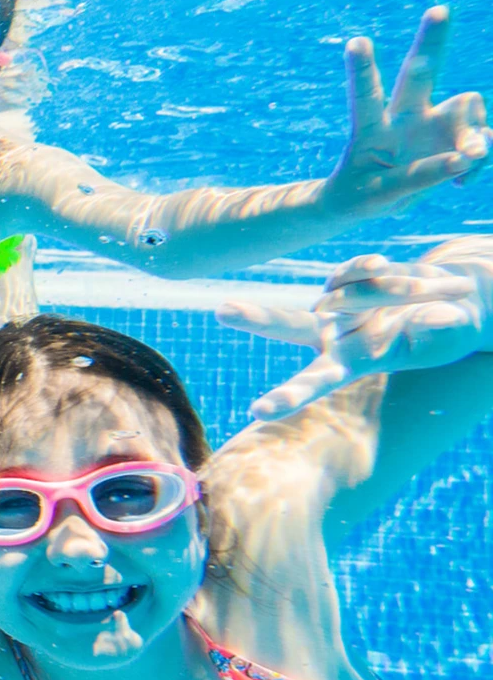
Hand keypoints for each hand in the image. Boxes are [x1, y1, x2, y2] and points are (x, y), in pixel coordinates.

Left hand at [218, 252, 485, 419]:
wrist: (455, 300)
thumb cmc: (451, 328)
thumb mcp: (451, 335)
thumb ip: (440, 332)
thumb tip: (434, 319)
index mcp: (353, 360)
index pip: (316, 381)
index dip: (288, 396)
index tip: (257, 412)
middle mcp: (333, 334)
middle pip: (288, 325)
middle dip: (257, 317)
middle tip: (223, 310)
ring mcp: (335, 304)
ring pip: (343, 290)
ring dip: (387, 289)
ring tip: (423, 291)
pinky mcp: (343, 278)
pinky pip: (356, 267)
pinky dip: (377, 269)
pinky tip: (391, 271)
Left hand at [323, 6, 489, 216]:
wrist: (371, 201)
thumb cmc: (364, 194)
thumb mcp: (382, 195)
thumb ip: (422, 176)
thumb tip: (469, 156)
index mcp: (372, 129)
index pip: (367, 96)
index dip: (363, 71)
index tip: (355, 41)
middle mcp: (404, 116)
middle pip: (420, 73)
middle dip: (431, 42)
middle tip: (439, 10)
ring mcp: (433, 124)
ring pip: (467, 105)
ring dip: (475, 134)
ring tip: (471, 161)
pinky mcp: (455, 138)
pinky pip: (482, 141)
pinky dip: (481, 160)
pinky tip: (465, 179)